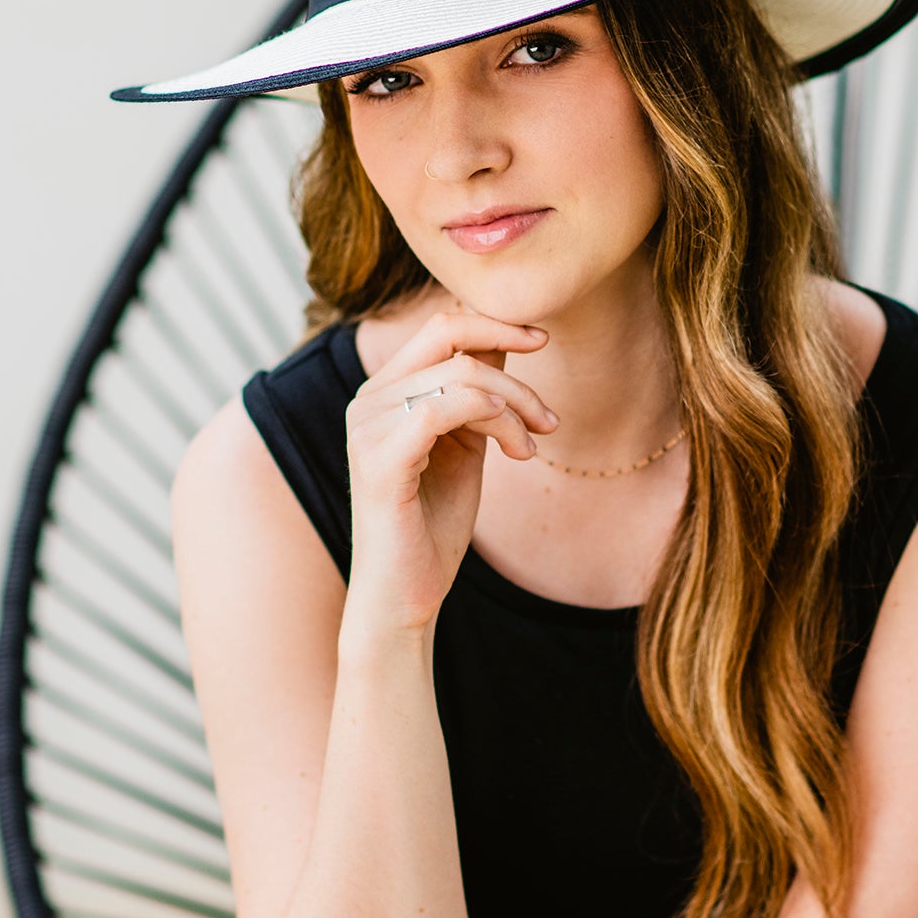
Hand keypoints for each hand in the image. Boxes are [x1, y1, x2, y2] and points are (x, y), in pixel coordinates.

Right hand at [341, 310, 559, 639]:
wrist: (405, 595)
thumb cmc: (433, 523)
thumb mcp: (465, 443)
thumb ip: (477, 393)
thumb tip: (506, 338)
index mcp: (384, 391)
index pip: (441, 327)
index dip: (495, 323)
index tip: (542, 338)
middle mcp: (368, 400)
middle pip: (449, 338)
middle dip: (511, 359)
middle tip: (549, 414)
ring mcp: (368, 427)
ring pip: (460, 375)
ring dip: (514, 405)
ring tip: (532, 447)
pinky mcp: (379, 460)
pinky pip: (444, 409)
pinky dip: (494, 419)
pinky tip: (516, 449)